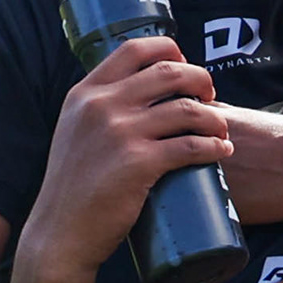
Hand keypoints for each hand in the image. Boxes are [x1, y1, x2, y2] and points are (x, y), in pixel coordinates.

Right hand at [24, 40, 231, 272]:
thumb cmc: (72, 190)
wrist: (60, 233)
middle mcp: (101, 106)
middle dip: (200, 79)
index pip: (133, 49)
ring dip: (214, 117)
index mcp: (84, 93)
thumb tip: (137, 101)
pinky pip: (190, 146)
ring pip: (186, 109)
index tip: (184, 63)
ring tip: (221, 129)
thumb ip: (98, 113)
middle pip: (168, 72)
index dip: (168, 49)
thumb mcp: (74, 133)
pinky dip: (214, 146)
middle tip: (211, 96)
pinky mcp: (138, 163)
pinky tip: (222, 150)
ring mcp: (120, 133)